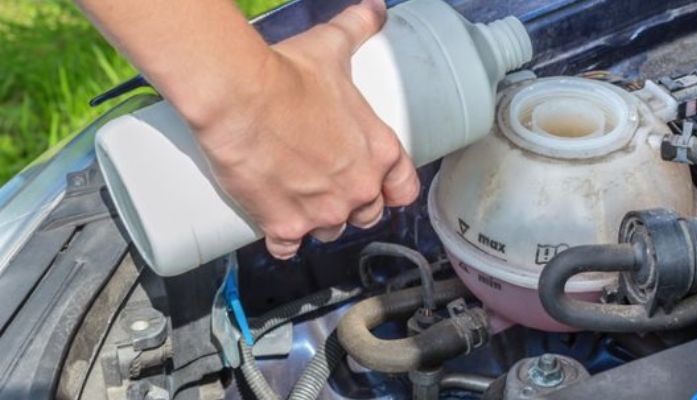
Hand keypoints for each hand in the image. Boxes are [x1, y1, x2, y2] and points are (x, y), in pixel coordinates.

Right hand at [189, 0, 419, 258]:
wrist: (239, 96)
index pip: (404, 190)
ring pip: (329, 233)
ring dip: (317, 223)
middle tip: (327, 185)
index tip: (375, 182)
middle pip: (366, 214)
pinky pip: (287, 248)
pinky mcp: (283, 227)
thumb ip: (358, 27)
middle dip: (351, 204)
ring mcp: (322, 214)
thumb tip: (376, 7)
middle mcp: (358, 191)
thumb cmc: (290, 73)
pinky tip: (273, 227)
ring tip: (298, 200)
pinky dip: (280, 240)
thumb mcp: (333, 48)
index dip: (390, 188)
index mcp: (380, 154)